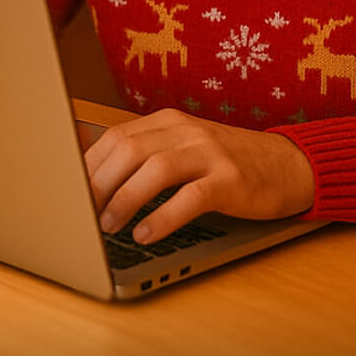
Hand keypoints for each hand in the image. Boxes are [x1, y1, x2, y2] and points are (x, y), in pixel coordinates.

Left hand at [84, 108, 314, 244]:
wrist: (287, 165)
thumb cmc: (227, 164)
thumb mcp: (185, 150)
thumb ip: (147, 156)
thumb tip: (92, 180)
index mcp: (170, 121)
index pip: (116, 136)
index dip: (87, 165)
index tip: (69, 193)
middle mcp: (187, 131)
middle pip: (129, 150)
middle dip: (98, 184)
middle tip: (81, 214)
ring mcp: (210, 153)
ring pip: (156, 169)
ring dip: (124, 200)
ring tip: (107, 226)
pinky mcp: (230, 179)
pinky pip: (190, 197)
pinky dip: (162, 217)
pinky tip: (145, 234)